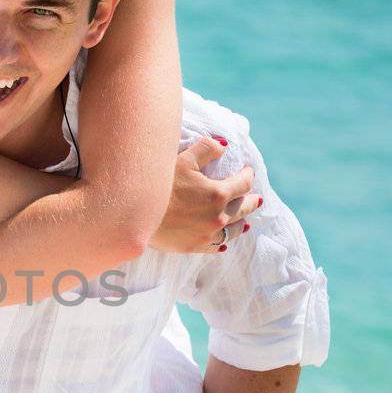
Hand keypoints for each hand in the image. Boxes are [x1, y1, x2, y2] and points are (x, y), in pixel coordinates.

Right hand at [151, 137, 258, 253]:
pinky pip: (217, 247)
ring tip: (245, 220)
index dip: (248, 175)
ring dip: (241, 222)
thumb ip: (207, 149)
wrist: (136, 216)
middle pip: (244, 207)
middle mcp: (218, 217)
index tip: (247, 171)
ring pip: (234, 230)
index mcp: (218, 193)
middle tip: (255, 197)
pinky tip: (224, 242)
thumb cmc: (159, 185)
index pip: (244, 183)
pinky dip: (223, 242)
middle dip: (251, 199)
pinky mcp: (195, 247)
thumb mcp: (182, 159)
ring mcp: (207, 235)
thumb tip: (224, 145)